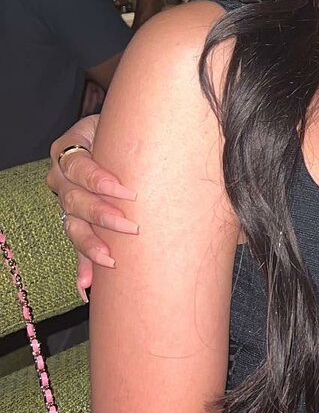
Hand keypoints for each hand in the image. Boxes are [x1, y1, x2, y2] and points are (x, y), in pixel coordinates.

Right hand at [47, 115, 137, 294]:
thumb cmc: (124, 129)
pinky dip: (82, 263)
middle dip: (102, 215)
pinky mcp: (73, 219)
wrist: (118, 135)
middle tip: (130, 226)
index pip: (79, 168)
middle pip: (75, 200)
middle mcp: (62, 177)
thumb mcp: (121, 129)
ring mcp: (66, 199)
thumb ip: (130, 138)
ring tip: (110, 258)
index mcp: (70, 149)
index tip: (126, 192)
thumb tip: (162, 135)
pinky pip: (75, 242)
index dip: (99, 181)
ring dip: (92, 243)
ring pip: (72, 224)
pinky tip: (87, 284)